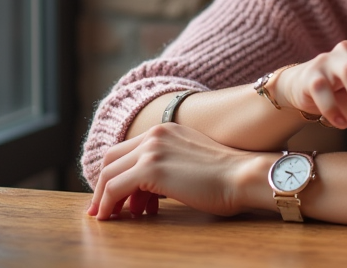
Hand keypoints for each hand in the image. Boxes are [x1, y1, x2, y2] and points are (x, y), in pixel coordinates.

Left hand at [86, 124, 264, 220]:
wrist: (242, 175)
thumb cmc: (226, 176)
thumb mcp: (192, 161)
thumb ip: (170, 165)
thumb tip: (148, 190)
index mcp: (166, 130)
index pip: (127, 149)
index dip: (117, 172)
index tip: (114, 194)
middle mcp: (155, 134)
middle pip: (112, 158)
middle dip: (104, 184)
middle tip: (103, 207)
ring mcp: (151, 149)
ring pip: (109, 173)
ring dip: (104, 197)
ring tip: (108, 216)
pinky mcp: (150, 168)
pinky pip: (114, 187)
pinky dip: (106, 204)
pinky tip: (109, 217)